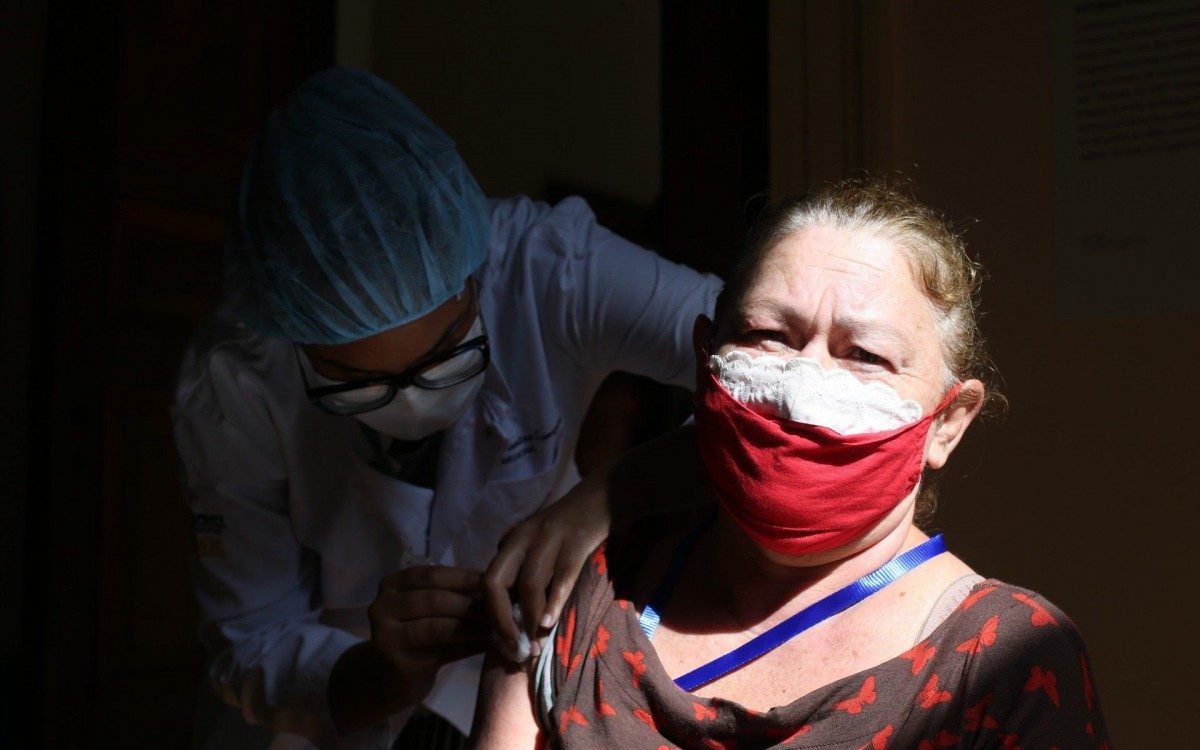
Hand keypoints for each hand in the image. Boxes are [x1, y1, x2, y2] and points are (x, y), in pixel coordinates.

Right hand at [368, 565, 488, 701]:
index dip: (465, 577)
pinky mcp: (397, 661)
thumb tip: (499, 583)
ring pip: (438, 625)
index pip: (431, 574)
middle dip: (472, 602)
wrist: (393, 680)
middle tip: (502, 606)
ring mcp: (385, 635)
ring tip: (499, 624)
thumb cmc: (420, 638)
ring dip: (473, 624)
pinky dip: (468, 643)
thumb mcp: (433, 611)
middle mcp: (381, 606)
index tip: (494, 582)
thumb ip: (456, 595)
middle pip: (435, 598)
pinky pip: (440, 649)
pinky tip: (488, 642)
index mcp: (392, 585)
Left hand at [483, 479, 610, 653]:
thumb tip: (515, 612)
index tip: (504, 643)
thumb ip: (524, 568)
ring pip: (528, 582)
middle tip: (513, 647)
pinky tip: (550, 622)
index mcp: (512, 542)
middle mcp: (523, 537)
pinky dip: (554, 601)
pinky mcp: (576, 540)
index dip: (492, 616)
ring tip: (535, 642)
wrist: (606, 493)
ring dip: (529, 617)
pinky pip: (561, 576)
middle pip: (495, 581)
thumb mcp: (540, 543)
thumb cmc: (574, 525)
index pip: (488, 582)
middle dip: (500, 619)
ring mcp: (549, 537)